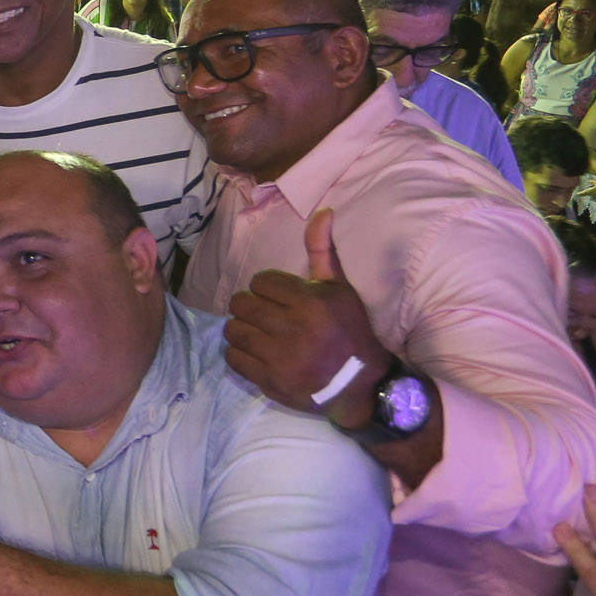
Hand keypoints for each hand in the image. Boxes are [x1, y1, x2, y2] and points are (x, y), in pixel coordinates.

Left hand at [222, 208, 390, 424]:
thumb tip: (322, 211)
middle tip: (261, 314)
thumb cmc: (349, 330)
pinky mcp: (270, 381)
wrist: (361, 384)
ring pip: (234, 331)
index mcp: (310, 302)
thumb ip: (323, 250)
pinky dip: (239, 353)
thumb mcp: (339, 288)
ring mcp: (280, 357)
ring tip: (257, 332)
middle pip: (241, 304)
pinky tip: (256, 352)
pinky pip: (234, 359)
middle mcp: (293, 328)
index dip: (266, 287)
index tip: (276, 297)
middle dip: (248, 306)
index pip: (260, 282)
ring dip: (241, 329)